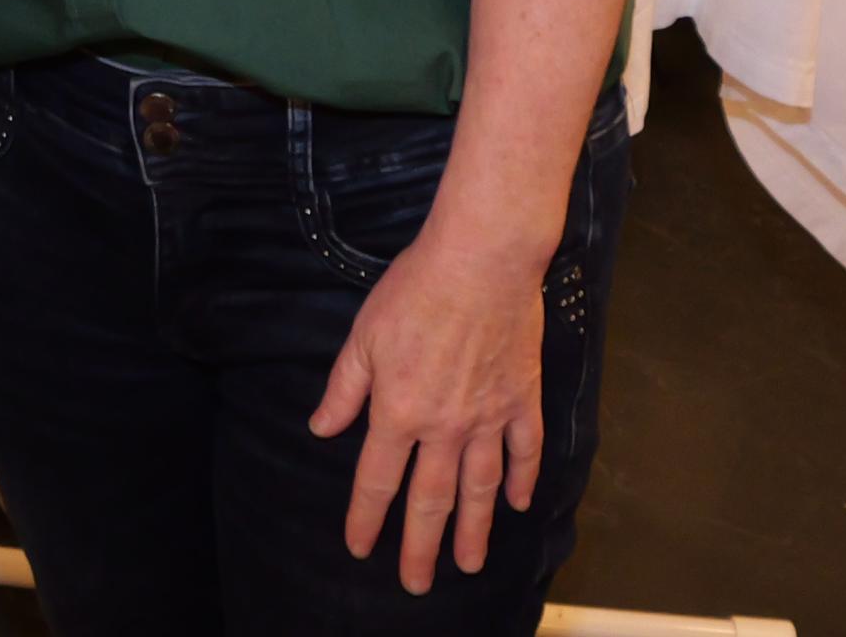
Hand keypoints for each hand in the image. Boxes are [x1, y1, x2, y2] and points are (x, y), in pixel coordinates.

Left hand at [309, 225, 548, 593]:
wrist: (481, 260)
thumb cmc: (415, 291)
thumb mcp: (363, 336)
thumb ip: (344, 388)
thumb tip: (321, 428)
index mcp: (397, 412)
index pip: (377, 481)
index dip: (366, 519)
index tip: (360, 548)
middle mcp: (444, 427)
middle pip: (430, 500)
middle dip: (421, 547)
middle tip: (417, 584)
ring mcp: (488, 417)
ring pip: (480, 489)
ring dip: (473, 531)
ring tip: (468, 564)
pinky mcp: (521, 399)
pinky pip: (523, 451)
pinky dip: (522, 480)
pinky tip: (518, 504)